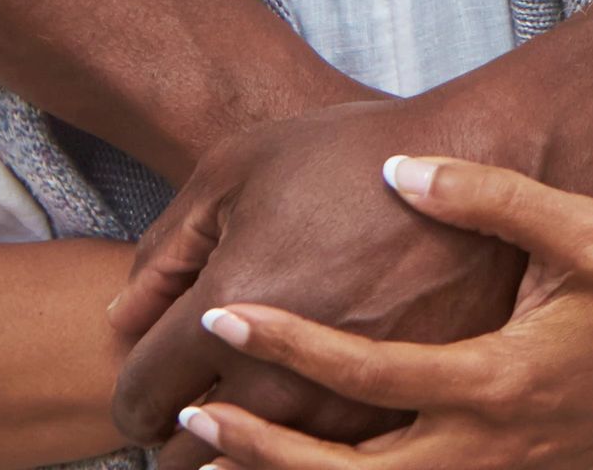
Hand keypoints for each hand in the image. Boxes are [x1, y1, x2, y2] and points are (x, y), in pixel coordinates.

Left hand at [112, 97, 530, 465]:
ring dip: (235, 452)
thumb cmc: (346, 153)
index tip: (145, 385)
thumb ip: (164, 249)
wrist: (470, 161)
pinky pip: (323, 463)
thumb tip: (122, 321)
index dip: (132, 394)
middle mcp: (278, 377)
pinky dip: (299, 446)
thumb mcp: (235, 168)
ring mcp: (341, 406)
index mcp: (228, 311)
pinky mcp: (393, 414)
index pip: (141, 395)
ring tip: (237, 415)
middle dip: (178, 431)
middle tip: (189, 400)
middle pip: (189, 454)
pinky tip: (299, 414)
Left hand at [170, 156, 592, 469]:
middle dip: (259, 452)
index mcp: (495, 381)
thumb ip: (490, 195)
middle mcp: (484, 448)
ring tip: (206, 453)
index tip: (219, 317)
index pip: (367, 374)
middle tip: (182, 416)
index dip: (288, 346)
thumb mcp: (580, 226)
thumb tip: (402, 169)